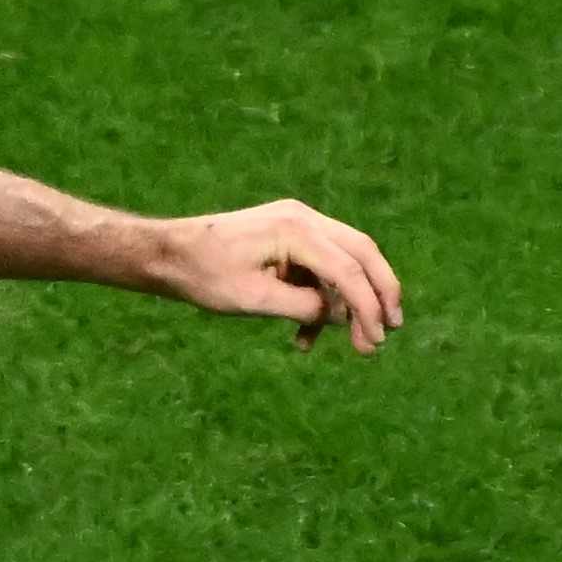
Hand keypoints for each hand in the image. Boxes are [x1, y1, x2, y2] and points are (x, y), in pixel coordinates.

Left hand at [156, 198, 404, 349]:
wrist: (170, 254)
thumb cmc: (204, 275)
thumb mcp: (254, 300)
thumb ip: (303, 307)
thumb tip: (338, 316)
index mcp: (295, 230)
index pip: (348, 269)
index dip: (368, 307)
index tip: (375, 340)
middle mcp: (303, 218)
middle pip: (362, 253)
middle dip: (380, 293)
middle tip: (391, 329)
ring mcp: (297, 224)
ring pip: (344, 262)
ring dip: (349, 303)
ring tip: (355, 343)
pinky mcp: (289, 237)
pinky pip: (320, 268)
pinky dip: (321, 299)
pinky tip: (305, 337)